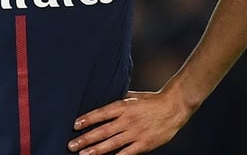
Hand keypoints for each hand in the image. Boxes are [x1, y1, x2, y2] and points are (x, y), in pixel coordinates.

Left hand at [68, 90, 190, 154]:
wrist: (174, 106)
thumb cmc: (153, 100)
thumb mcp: (134, 96)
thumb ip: (119, 101)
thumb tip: (103, 99)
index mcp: (125, 106)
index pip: (102, 113)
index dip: (88, 119)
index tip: (75, 124)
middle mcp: (128, 120)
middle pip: (103, 131)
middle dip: (85, 139)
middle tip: (71, 144)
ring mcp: (136, 133)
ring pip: (112, 144)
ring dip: (96, 150)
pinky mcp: (144, 144)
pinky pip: (127, 153)